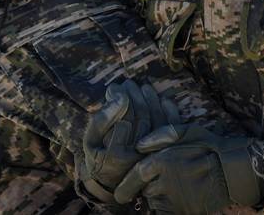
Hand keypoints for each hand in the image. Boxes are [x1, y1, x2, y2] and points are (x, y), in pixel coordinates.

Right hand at [78, 80, 179, 202]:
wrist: (113, 180)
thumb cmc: (98, 156)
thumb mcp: (91, 140)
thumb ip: (101, 119)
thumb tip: (120, 95)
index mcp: (116, 159)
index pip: (123, 121)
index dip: (119, 100)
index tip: (113, 87)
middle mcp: (138, 159)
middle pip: (142, 118)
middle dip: (134, 95)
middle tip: (127, 83)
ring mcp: (155, 155)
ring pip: (157, 119)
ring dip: (150, 98)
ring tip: (140, 87)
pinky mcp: (166, 152)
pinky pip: (172, 127)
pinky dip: (168, 109)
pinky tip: (160, 98)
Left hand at [113, 124, 262, 214]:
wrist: (233, 170)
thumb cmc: (210, 147)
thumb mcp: (187, 131)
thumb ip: (161, 134)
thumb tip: (139, 145)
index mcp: (163, 160)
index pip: (136, 175)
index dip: (125, 186)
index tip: (119, 194)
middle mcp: (166, 181)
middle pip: (145, 190)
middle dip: (149, 187)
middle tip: (162, 181)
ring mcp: (175, 198)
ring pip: (155, 202)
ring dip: (159, 197)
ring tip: (174, 187)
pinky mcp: (185, 211)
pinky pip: (166, 213)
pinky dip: (167, 208)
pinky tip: (178, 198)